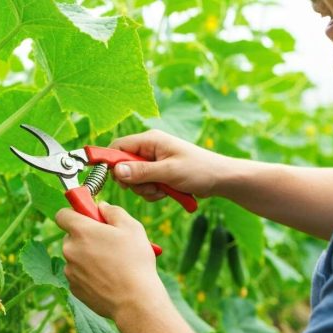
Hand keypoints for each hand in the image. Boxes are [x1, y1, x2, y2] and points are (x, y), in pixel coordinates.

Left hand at [55, 202, 168, 321]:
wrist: (135, 301)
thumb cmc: (135, 262)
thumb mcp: (131, 227)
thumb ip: (113, 211)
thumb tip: (101, 207)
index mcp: (81, 231)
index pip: (62, 214)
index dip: (75, 213)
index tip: (88, 216)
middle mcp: (69, 249)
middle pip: (71, 236)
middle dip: (86, 236)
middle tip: (108, 242)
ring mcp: (70, 270)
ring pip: (76, 256)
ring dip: (89, 256)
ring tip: (113, 264)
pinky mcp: (74, 287)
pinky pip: (79, 274)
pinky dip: (90, 274)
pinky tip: (108, 278)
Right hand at [110, 129, 230, 200]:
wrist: (221, 179)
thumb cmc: (199, 170)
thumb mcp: (169, 172)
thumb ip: (141, 172)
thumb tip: (116, 171)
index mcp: (150, 140)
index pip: (118, 147)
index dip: (111, 162)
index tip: (114, 179)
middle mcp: (149, 149)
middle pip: (123, 166)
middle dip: (134, 181)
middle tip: (150, 186)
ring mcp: (153, 161)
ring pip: (134, 179)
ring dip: (145, 189)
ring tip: (163, 189)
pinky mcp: (158, 173)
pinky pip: (144, 185)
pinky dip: (153, 192)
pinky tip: (167, 192)